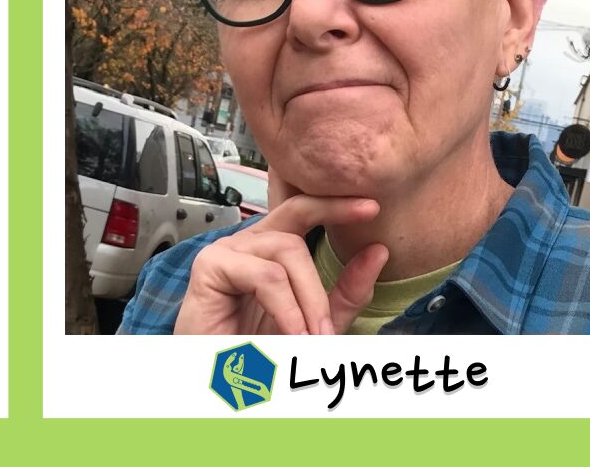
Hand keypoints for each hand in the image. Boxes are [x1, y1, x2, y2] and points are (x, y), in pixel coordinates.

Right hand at [174, 170, 387, 335]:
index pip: (302, 210)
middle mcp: (249, 244)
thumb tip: (379, 252)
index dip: (335, 203)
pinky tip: (293, 333)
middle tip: (369, 230)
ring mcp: (228, 251)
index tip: (372, 206)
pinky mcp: (211, 266)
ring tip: (315, 336)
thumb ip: (346, 291)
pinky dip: (288, 307)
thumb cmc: (259, 353)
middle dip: (333, 216)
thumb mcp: (317, 322)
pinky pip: (266, 276)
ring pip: (287, 248)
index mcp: (271, 250)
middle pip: (296, 214)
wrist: (220, 387)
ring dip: (311, 297)